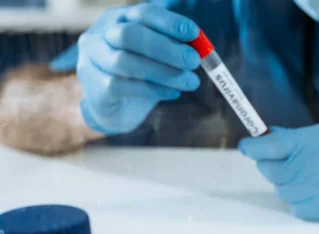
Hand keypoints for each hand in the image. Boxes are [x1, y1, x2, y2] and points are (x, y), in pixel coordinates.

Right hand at [76, 4, 201, 133]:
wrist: (117, 109)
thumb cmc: (141, 76)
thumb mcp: (158, 57)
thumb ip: (174, 48)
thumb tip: (200, 48)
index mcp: (118, 19)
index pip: (142, 13)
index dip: (169, 22)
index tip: (194, 33)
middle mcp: (100, 36)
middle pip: (129, 35)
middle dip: (166, 48)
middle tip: (194, 61)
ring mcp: (92, 61)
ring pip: (125, 62)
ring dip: (164, 73)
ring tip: (190, 82)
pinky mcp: (95, 88)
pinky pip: (122, 86)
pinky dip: (152, 90)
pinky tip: (172, 93)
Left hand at [238, 120, 318, 221]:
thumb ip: (302, 137)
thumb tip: (272, 137)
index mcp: (313, 142)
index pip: (269, 146)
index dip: (253, 146)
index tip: (247, 145)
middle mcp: (311, 168)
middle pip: (271, 170)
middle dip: (273, 163)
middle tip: (286, 160)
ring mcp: (317, 192)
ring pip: (283, 191)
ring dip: (288, 182)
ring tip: (310, 175)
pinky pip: (297, 207)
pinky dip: (301, 199)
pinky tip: (318, 190)